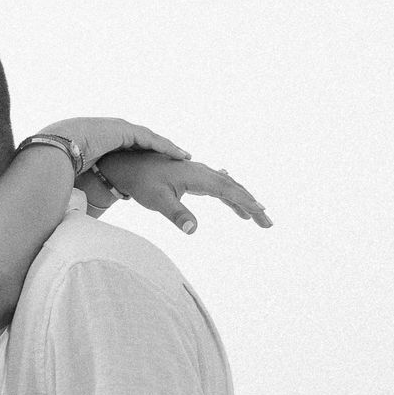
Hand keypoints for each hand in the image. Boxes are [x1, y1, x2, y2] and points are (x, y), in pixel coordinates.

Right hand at [38, 116, 185, 171]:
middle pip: (143, 142)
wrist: (57, 147)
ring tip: (185, 157)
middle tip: (178, 158)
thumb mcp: (78, 173)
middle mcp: (113, 133)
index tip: (158, 164)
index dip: (145, 155)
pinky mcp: (124, 131)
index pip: (129, 147)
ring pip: (150, 140)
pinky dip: (166, 147)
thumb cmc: (61, 164)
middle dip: (161, 149)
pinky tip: (179, 155)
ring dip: (168, 148)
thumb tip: (80, 200)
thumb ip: (86, 181)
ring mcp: (119, 129)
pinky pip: (150, 140)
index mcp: (103, 141)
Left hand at [79, 150, 270, 234]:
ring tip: (256, 216)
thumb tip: (193, 230)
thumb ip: (177, 214)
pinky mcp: (191, 178)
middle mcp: (201, 172)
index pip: (229, 190)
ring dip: (242, 202)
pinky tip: (234, 203)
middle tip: (267, 223)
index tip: (262, 213)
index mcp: (198, 176)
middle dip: (251, 205)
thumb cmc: (141, 182)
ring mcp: (197, 174)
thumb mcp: (158, 201)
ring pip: (226, 187)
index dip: (247, 202)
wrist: (126, 165)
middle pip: (233, 188)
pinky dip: (229, 197)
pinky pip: (216, 187)